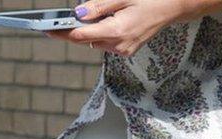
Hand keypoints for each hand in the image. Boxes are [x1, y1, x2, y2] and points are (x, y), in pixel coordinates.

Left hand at [46, 0, 221, 55]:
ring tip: (93, 18)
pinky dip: (99, 34)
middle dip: (73, 31)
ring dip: (88, 32)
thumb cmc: (151, 0)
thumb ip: (99, 6)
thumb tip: (78, 13)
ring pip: (93, 42)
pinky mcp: (125, 51)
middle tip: (61, 21)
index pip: (81, 36)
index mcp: (117, 31)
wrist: (174, 8)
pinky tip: (105, 24)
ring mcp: (122, 50)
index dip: (62, 32)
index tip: (46, 29)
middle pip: (85, 41)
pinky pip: (104, 43)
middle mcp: (119, 45)